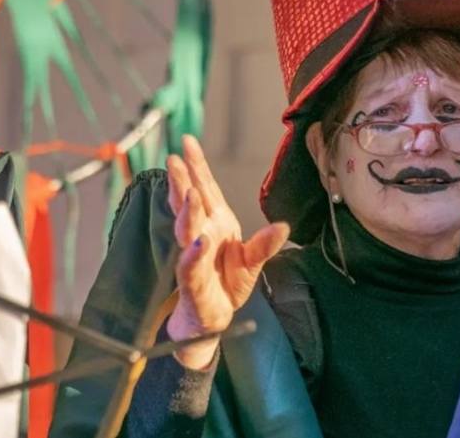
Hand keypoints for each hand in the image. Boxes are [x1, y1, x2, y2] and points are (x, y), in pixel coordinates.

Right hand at [165, 135, 288, 368]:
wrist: (214, 318)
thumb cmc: (228, 282)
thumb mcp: (253, 261)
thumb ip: (265, 244)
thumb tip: (284, 226)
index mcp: (215, 224)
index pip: (204, 190)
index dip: (196, 166)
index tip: (187, 142)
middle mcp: (200, 235)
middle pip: (190, 204)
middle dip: (182, 182)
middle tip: (175, 160)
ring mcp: (193, 258)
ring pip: (186, 230)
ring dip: (187, 212)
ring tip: (188, 192)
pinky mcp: (192, 283)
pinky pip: (191, 267)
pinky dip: (193, 255)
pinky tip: (198, 242)